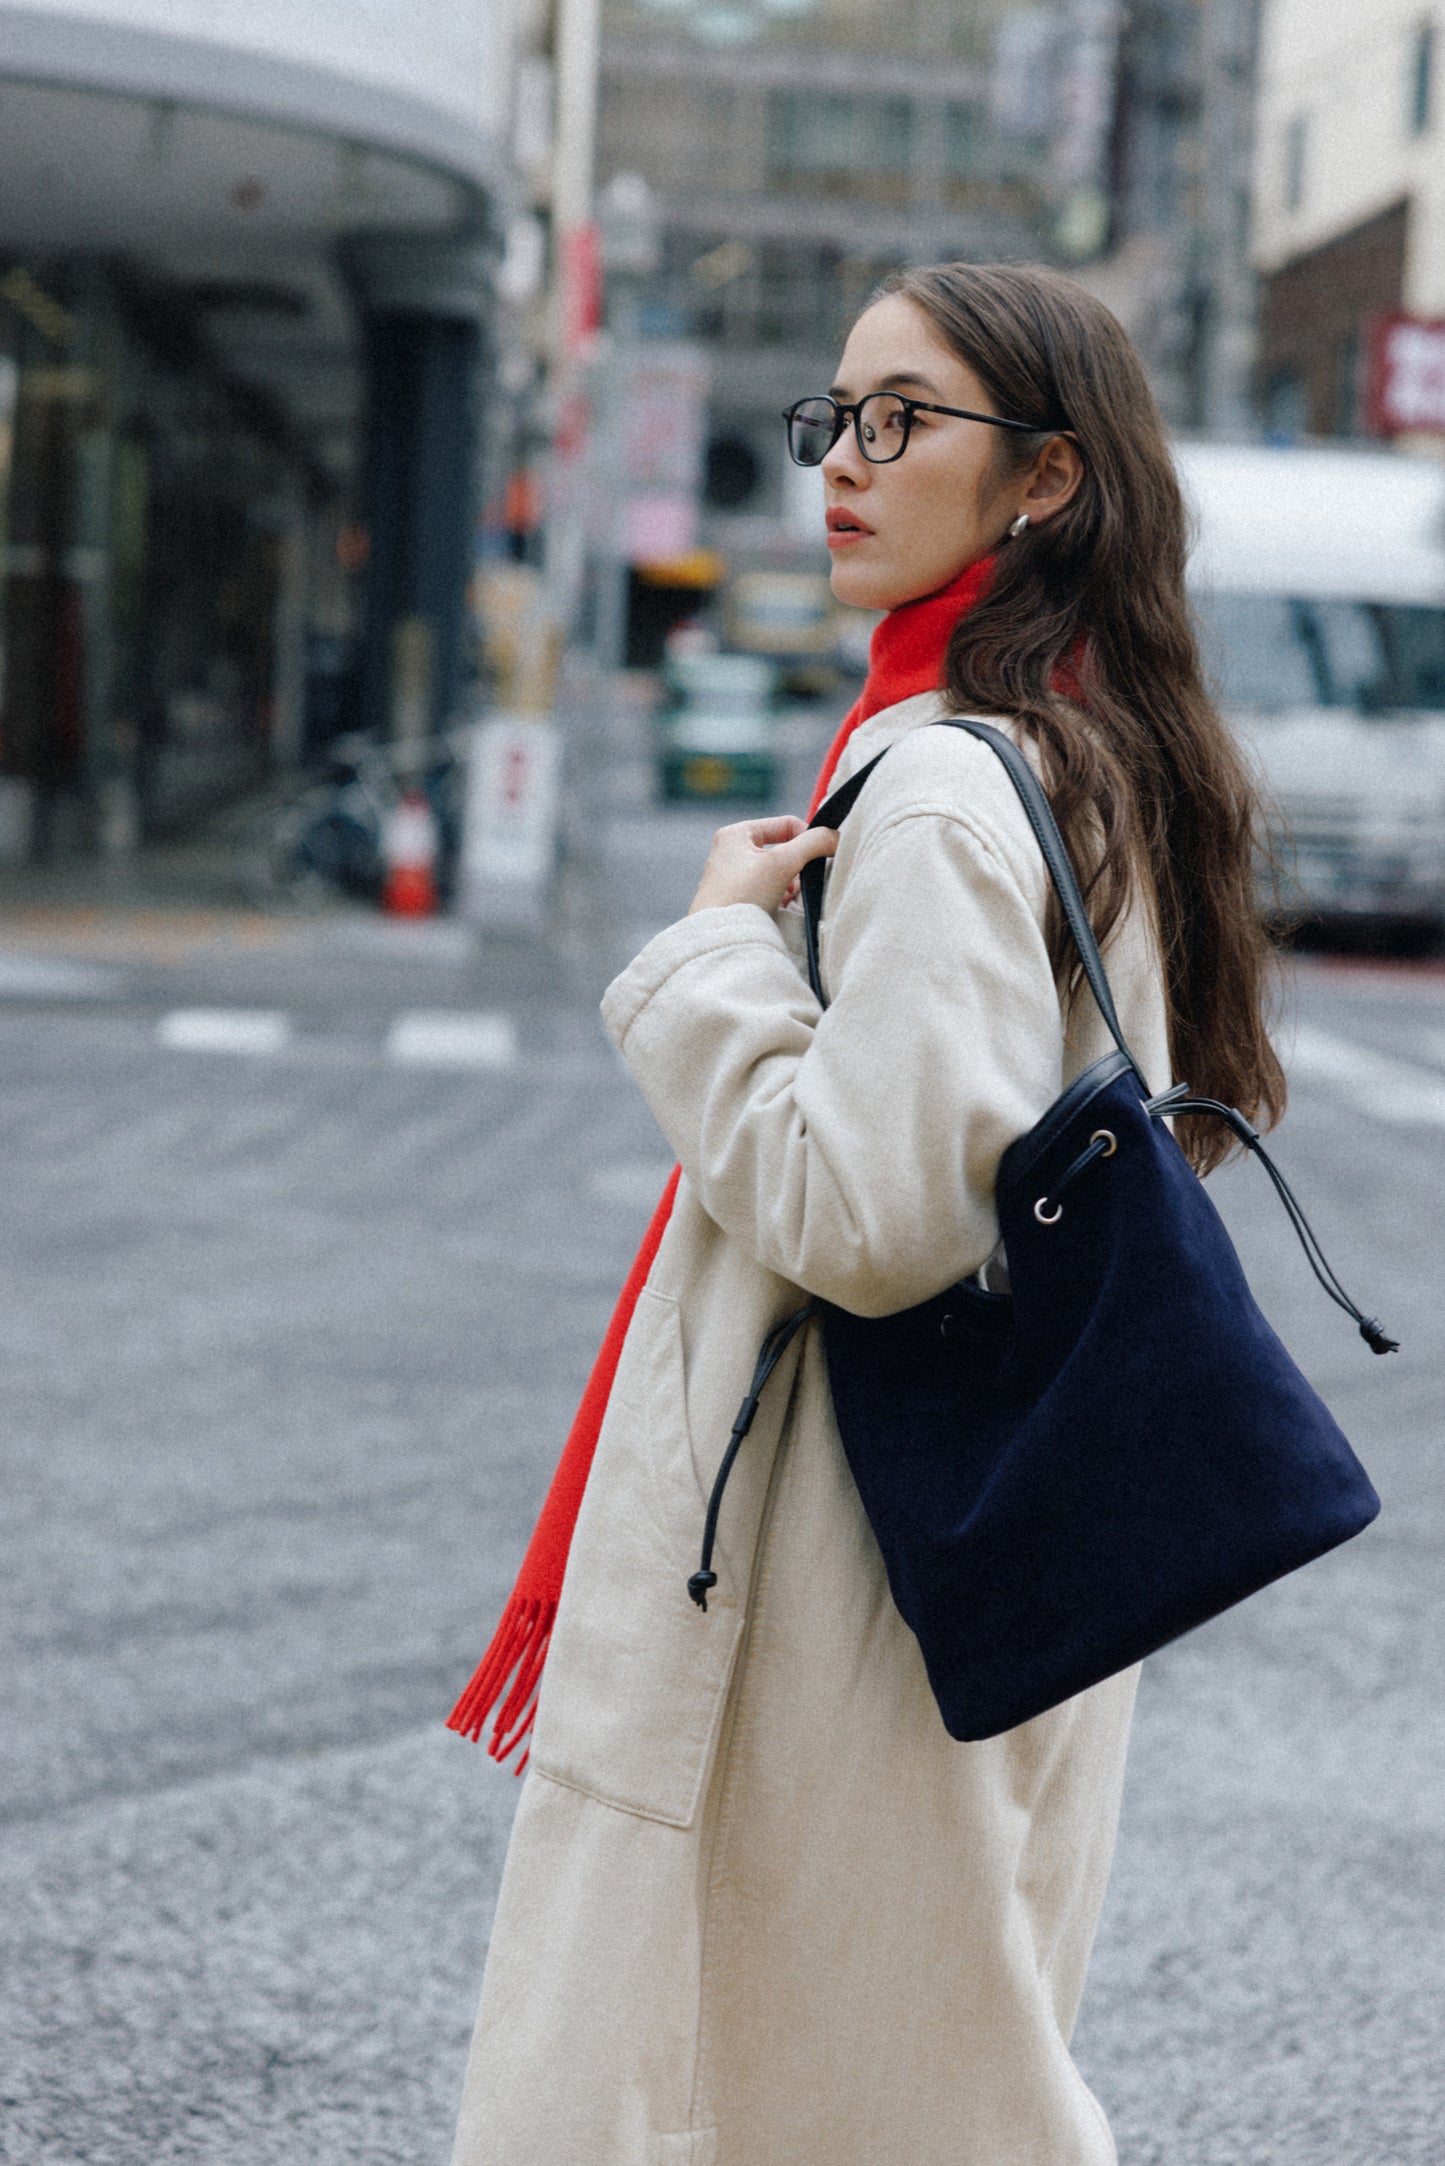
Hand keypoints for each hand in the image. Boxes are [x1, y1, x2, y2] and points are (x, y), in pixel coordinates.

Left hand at [688, 816, 837, 916]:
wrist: (719, 941)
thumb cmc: (740, 897)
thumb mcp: (780, 863)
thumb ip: (811, 844)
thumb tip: (836, 837)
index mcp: (735, 835)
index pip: (785, 824)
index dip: (808, 837)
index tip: (822, 855)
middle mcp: (731, 854)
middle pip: (783, 851)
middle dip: (799, 867)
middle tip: (804, 881)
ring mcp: (734, 879)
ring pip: (779, 874)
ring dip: (792, 885)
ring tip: (791, 899)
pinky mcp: (738, 902)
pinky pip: (770, 893)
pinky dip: (782, 899)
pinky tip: (783, 910)